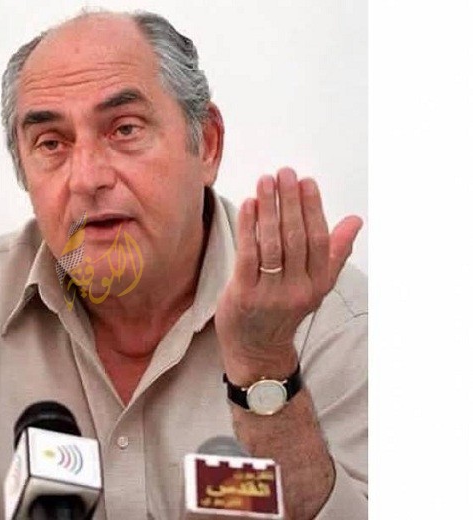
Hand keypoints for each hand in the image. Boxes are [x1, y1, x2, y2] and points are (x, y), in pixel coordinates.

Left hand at [214, 167, 361, 381]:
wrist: (257, 349)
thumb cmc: (283, 310)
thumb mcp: (314, 285)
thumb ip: (333, 254)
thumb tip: (354, 221)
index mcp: (317, 283)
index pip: (318, 239)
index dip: (312, 208)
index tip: (306, 181)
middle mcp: (298, 289)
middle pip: (295, 237)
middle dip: (290, 201)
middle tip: (284, 173)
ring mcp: (271, 293)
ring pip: (272, 243)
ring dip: (269, 208)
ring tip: (265, 181)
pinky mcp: (245, 295)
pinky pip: (249, 255)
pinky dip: (249, 227)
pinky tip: (249, 205)